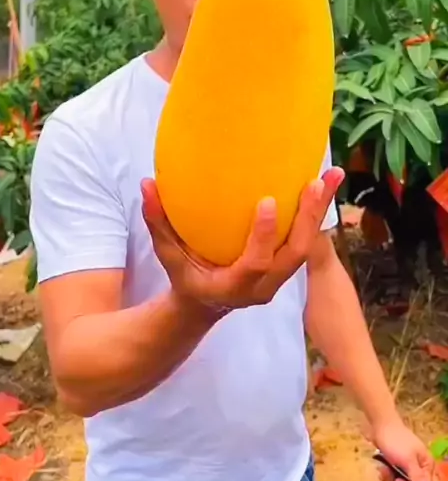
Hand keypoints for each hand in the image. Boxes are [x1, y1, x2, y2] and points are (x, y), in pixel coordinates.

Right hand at [141, 167, 343, 312]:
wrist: (205, 305)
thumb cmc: (185, 277)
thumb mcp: (168, 255)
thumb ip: (158, 223)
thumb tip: (147, 184)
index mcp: (235, 286)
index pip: (256, 263)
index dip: (264, 236)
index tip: (268, 202)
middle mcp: (264, 285)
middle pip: (295, 254)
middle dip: (308, 219)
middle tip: (315, 183)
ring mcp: (279, 277)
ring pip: (308, 246)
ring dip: (320, 211)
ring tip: (332, 175)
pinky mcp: (286, 264)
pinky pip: (307, 239)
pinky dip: (316, 212)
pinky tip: (324, 182)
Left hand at [371, 417, 438, 480]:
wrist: (379, 424)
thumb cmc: (395, 441)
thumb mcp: (407, 461)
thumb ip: (419, 479)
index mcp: (426, 465)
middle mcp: (419, 467)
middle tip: (393, 480)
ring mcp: (407, 465)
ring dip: (391, 480)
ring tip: (384, 471)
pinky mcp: (395, 464)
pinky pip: (393, 477)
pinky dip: (387, 475)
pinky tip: (381, 469)